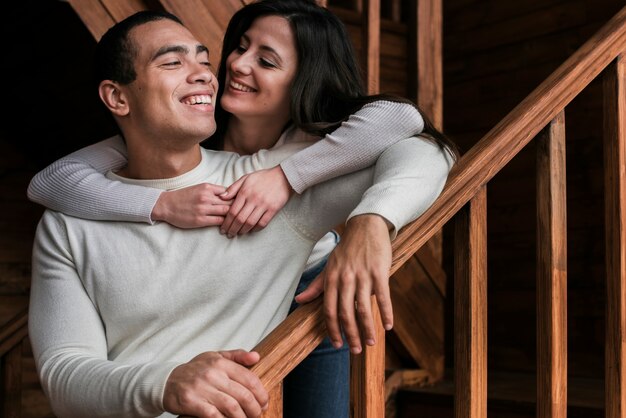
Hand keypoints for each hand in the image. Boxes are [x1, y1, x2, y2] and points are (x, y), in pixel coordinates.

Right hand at [152, 183, 233, 228]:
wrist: (166, 205)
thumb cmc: (184, 196)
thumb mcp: (199, 188)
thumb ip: (214, 190)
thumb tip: (230, 194)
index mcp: (207, 188)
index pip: (229, 192)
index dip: (236, 197)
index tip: (241, 201)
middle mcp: (206, 197)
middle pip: (230, 202)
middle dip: (238, 207)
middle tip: (244, 211)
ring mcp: (203, 209)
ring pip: (226, 212)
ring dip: (233, 216)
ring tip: (238, 218)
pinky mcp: (200, 220)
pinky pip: (218, 221)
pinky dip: (224, 223)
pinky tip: (227, 224)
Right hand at [163, 349, 267, 417]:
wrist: (166, 381)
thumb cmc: (194, 370)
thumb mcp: (214, 356)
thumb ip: (236, 356)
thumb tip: (256, 356)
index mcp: (220, 363)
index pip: (249, 378)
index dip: (260, 393)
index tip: (264, 402)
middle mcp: (212, 374)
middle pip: (243, 395)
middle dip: (254, 408)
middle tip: (258, 414)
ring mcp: (201, 388)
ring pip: (231, 406)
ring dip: (242, 417)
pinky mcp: (192, 402)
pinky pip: (214, 415)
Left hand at [220, 166, 292, 236]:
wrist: (283, 176)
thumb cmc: (263, 177)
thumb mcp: (246, 178)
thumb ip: (233, 188)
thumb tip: (221, 197)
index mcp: (245, 192)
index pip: (232, 211)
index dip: (226, 222)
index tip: (222, 228)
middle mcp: (253, 199)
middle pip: (240, 219)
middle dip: (232, 229)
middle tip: (229, 234)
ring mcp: (264, 205)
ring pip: (250, 222)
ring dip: (243, 231)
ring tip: (238, 233)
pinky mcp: (273, 209)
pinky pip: (263, 223)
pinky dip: (256, 229)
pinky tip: (252, 230)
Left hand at [295, 215, 393, 353]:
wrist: (366, 226)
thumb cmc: (347, 249)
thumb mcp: (329, 266)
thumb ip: (316, 285)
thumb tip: (299, 301)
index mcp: (331, 279)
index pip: (329, 310)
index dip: (332, 329)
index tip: (336, 344)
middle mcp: (345, 279)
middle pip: (346, 314)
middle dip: (350, 335)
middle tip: (356, 350)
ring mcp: (363, 276)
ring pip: (364, 309)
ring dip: (368, 329)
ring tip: (371, 342)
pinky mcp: (379, 272)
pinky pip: (383, 297)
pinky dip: (386, 313)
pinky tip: (388, 326)